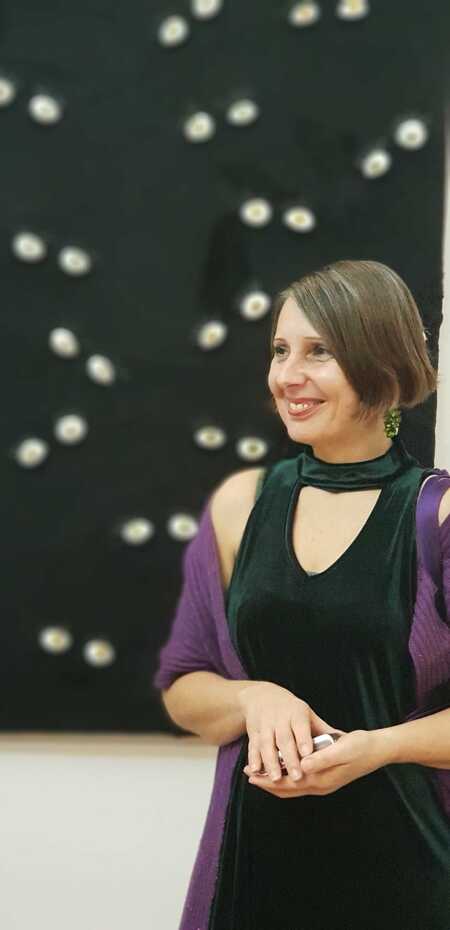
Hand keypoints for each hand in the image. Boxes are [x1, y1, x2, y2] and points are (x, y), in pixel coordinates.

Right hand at [237, 681, 345, 782]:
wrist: (262, 697)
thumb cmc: (291, 710)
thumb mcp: (308, 715)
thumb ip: (323, 730)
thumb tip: (345, 740)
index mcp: (296, 713)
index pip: (301, 727)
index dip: (303, 740)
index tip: (308, 755)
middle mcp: (279, 718)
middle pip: (284, 740)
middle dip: (289, 758)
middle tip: (297, 776)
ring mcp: (265, 725)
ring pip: (267, 745)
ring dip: (270, 762)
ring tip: (276, 778)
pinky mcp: (253, 732)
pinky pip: (253, 747)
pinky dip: (253, 759)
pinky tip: (255, 771)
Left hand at [243, 729, 386, 797]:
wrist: (378, 751)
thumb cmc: (360, 746)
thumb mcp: (341, 749)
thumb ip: (321, 758)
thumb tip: (302, 766)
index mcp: (321, 780)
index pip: (288, 784)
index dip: (268, 780)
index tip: (251, 773)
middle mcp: (320, 786)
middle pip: (287, 790)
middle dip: (266, 783)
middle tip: (248, 773)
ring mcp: (323, 784)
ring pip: (292, 788)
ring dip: (274, 781)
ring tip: (258, 773)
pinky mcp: (325, 779)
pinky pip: (299, 783)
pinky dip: (285, 779)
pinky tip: (279, 769)